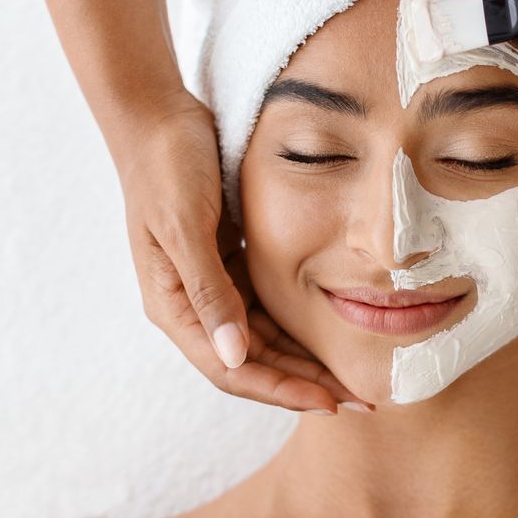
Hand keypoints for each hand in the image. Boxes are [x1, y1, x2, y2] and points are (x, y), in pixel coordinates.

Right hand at [116, 92, 373, 415]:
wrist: (158, 116)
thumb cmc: (167, 166)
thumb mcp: (187, 226)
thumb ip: (209, 292)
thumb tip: (234, 356)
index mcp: (173, 305)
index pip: (231, 369)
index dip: (281, 390)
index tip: (330, 401)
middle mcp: (189, 304)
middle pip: (251, 363)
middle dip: (302, 385)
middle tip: (359, 400)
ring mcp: (208, 285)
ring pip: (261, 340)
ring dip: (302, 360)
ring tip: (351, 375)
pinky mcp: (225, 262)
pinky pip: (264, 307)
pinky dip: (294, 323)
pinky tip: (330, 329)